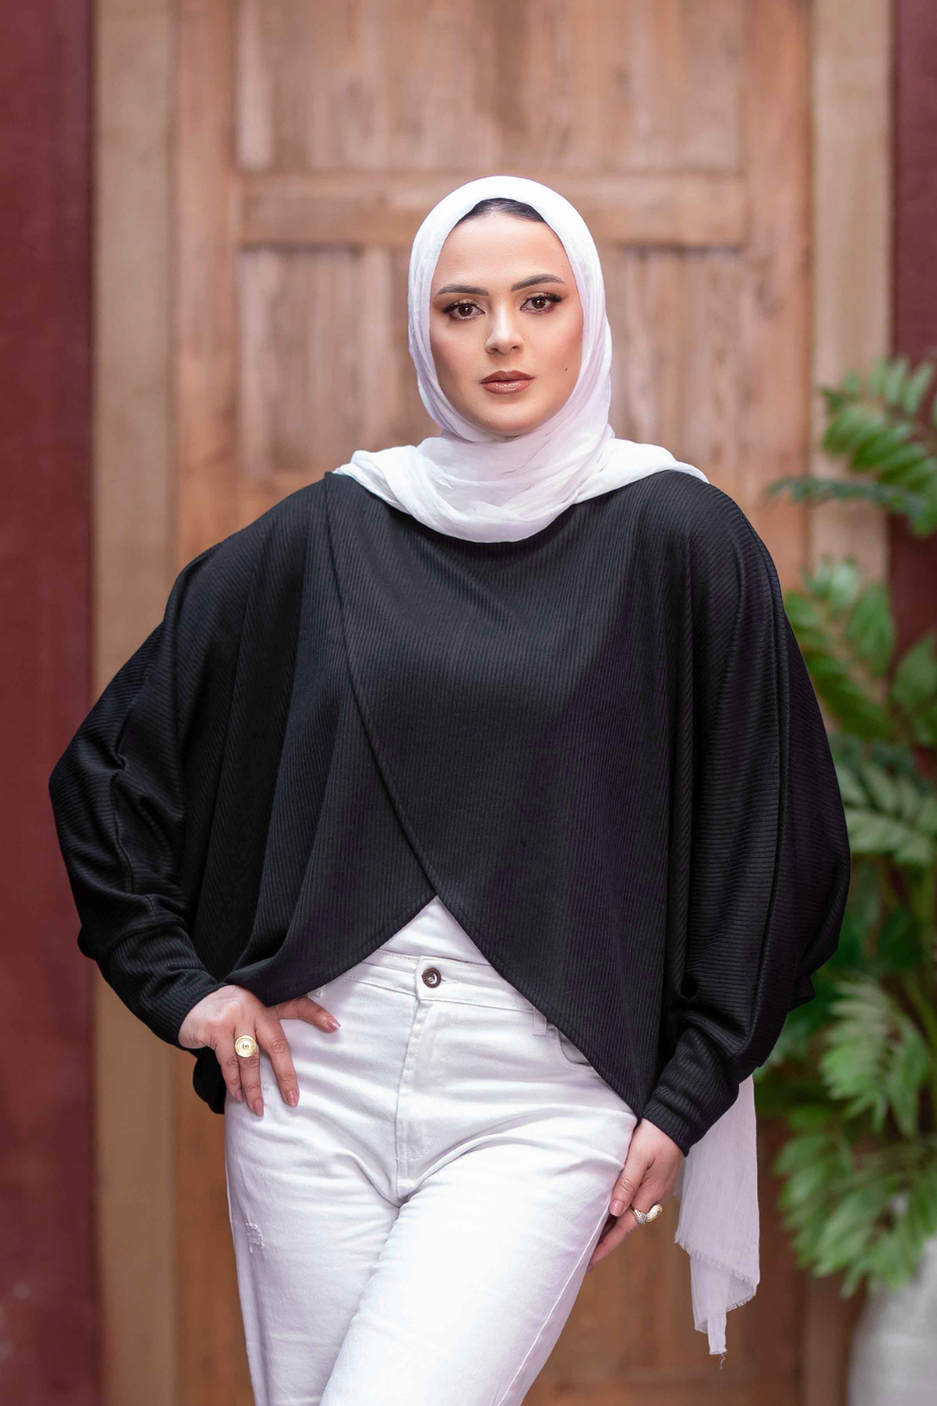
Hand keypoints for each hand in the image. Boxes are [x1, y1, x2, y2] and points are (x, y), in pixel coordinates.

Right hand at [177, 985, 339, 1115]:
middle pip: (276, 1043)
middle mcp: (254, 1005)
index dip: (316, 1015)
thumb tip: (289, 1055)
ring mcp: (234, 1015)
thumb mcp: (249, 1008)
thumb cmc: (224, 1011)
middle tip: (292, 1099)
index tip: (336, 1027)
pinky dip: (233, 1082)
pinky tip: (237, 1096)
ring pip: (250, 1059)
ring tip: (258, 1108)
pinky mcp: (215, 1027)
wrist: (187, 1001)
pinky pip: (228, 1061)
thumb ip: (266, 1023)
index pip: (296, 1004)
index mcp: (266, 1000)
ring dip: (254, 1087)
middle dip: (286, 1074)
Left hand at [585, 1118, 683, 1271]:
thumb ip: (626, 1183)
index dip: (607, 1245)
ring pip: (631, 1216)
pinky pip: (635, 1204)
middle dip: (608, 1242)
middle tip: (586, 1257)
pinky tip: (611, 1213)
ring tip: (593, 1238)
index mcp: (650, 1194)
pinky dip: (621, 1213)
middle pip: (627, 1226)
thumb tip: (614, 1212)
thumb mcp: (638, 1157)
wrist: (675, 1121)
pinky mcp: (655, 1183)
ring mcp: (656, 1192)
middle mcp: (655, 1198)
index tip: (590, 1261)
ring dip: (614, 1228)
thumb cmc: (654, 1136)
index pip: (624, 1227)